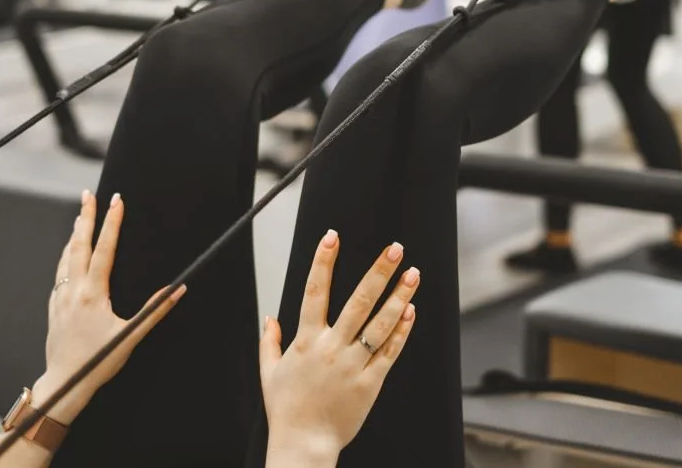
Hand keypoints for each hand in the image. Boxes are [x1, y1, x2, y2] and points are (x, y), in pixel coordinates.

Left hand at [33, 191, 184, 423]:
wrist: (64, 383)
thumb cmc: (98, 362)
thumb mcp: (130, 336)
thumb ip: (154, 311)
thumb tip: (177, 289)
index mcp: (94, 294)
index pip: (105, 249)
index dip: (112, 223)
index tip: (117, 201)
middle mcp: (74, 291)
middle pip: (79, 244)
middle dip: (85, 216)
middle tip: (89, 194)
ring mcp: (61, 298)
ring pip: (66, 257)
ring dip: (74, 234)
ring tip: (80, 216)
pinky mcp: (54, 307)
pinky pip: (60, 274)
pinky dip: (66, 257)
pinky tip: (69, 255)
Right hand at [260, 230, 419, 463]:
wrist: (304, 444)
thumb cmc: (286, 410)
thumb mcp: (269, 373)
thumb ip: (269, 343)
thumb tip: (270, 318)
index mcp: (306, 341)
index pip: (315, 292)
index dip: (323, 262)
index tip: (332, 237)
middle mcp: (332, 348)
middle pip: (358, 301)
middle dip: (378, 272)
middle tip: (394, 249)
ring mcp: (353, 365)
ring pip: (381, 324)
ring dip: (399, 296)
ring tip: (413, 274)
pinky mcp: (371, 382)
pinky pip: (389, 352)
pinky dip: (401, 331)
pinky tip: (411, 310)